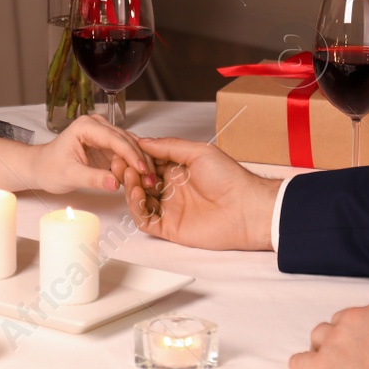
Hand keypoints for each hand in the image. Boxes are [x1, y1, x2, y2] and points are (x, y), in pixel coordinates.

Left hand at [29, 113, 155, 193]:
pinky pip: (126, 153)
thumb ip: (93, 178)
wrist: (41, 168)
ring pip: (130, 145)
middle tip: (151, 178)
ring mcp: (103, 133)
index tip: (143, 169)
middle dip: (140, 159)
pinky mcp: (107, 145)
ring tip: (150, 179)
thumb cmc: (50, 168)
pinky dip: (134, 164)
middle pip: (126, 140)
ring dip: (140, 161)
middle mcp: (97, 125)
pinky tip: (142, 176)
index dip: (131, 154)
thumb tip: (116, 183)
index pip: (115, 139)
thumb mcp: (70, 175)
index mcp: (86, 126)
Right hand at [119, 136, 279, 250]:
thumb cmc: (230, 179)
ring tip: (132, 178)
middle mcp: (172, 189)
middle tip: (122, 164)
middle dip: (129, 172)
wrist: (246, 208)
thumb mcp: (199, 152)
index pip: (148, 163)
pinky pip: (145, 220)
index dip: (136, 157)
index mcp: (178, 170)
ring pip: (139, 200)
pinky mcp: (170, 227)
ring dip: (131, 188)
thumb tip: (145, 141)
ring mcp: (170, 209)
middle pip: (140, 181)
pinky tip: (137, 195)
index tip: (125, 151)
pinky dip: (136, 208)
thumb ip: (170, 147)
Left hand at [289, 298, 368, 368]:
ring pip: (319, 336)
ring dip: (323, 350)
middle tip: (353, 359)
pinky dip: (303, 367)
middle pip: (340, 322)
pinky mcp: (321, 363)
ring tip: (333, 367)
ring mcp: (336, 339)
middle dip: (345, 339)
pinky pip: (301, 360)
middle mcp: (357, 317)